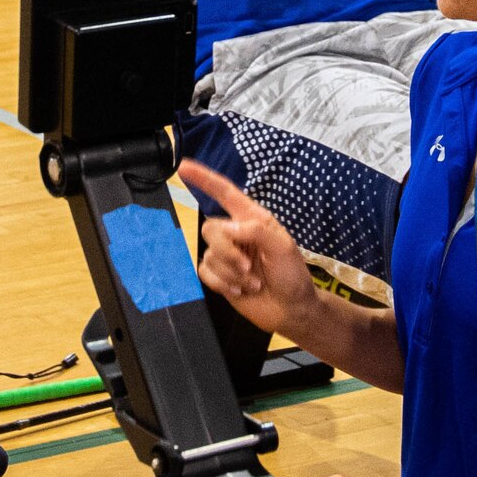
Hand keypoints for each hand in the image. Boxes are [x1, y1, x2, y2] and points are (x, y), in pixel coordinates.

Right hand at [178, 159, 319, 335]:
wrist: (291, 310)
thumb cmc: (292, 275)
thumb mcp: (283, 247)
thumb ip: (255, 231)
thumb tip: (227, 228)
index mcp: (252, 218)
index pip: (224, 192)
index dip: (204, 178)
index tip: (184, 167)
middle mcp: (236, 233)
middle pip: (210, 228)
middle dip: (227, 251)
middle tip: (248, 267)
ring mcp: (226, 255)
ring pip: (209, 254)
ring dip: (232, 273)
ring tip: (253, 282)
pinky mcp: (219, 276)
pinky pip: (205, 273)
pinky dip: (223, 284)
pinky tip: (241, 290)